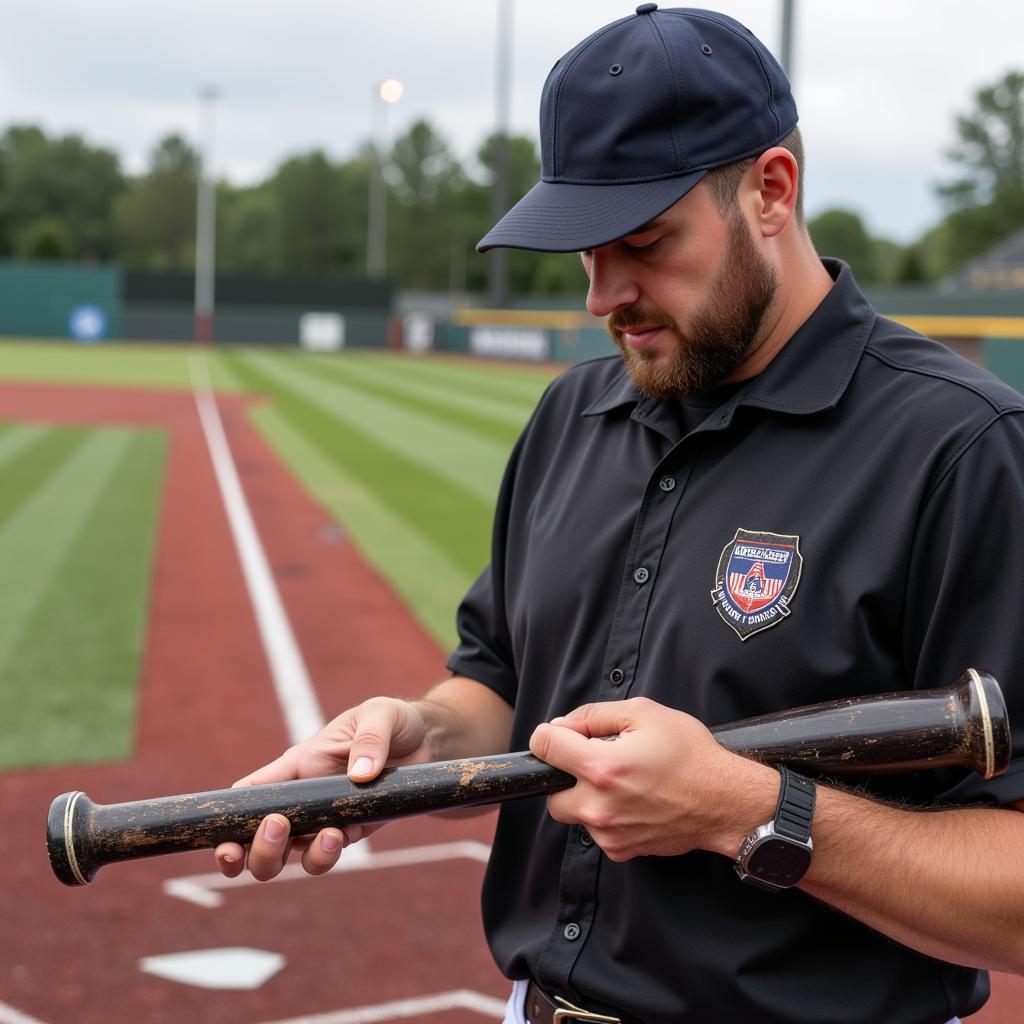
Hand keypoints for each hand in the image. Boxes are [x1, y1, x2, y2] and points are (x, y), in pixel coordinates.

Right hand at [215, 697, 431, 880]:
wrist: (428, 742)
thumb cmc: (394, 720)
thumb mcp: (383, 713)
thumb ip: (371, 737)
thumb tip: (360, 774)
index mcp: (298, 765)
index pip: (250, 793)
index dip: (227, 821)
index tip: (224, 842)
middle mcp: (303, 797)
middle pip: (259, 839)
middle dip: (258, 849)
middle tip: (278, 830)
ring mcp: (324, 818)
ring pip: (290, 856)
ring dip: (299, 857)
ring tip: (330, 837)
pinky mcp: (351, 831)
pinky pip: (327, 855)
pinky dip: (329, 854)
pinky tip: (346, 836)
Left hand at [529, 697, 776, 861]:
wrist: (725, 801)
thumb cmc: (691, 754)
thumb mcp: (644, 713)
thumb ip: (594, 715)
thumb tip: (561, 726)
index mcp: (602, 767)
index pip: (545, 746)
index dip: (550, 734)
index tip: (563, 735)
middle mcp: (599, 806)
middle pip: (551, 792)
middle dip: (566, 776)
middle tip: (596, 762)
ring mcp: (609, 833)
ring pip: (575, 814)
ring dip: (587, 797)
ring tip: (624, 782)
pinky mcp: (621, 851)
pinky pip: (597, 831)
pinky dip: (607, 817)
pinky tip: (635, 802)